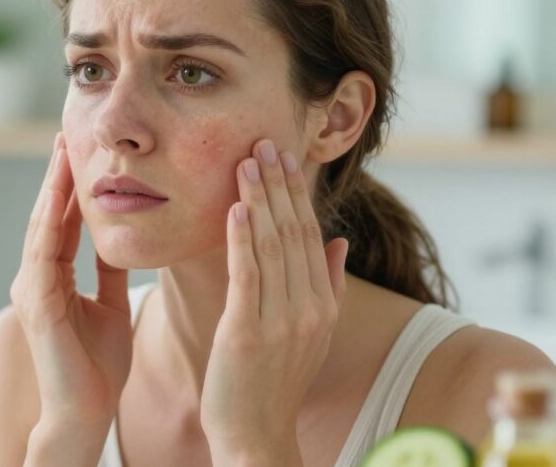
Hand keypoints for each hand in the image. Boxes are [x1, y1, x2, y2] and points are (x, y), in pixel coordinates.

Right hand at [11, 133, 132, 465]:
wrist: (85, 412)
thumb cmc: (97, 367)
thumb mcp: (111, 306)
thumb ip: (108, 272)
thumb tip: (118, 240)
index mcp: (53, 279)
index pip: (61, 223)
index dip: (69, 187)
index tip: (78, 151)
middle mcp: (36, 279)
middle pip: (46, 217)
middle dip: (56, 176)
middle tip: (65, 135)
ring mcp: (32, 291)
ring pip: (41, 229)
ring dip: (51, 190)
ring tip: (62, 153)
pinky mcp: (37, 305)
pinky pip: (43, 255)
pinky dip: (50, 223)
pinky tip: (58, 198)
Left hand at [201, 139, 347, 464]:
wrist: (255, 434)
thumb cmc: (274, 380)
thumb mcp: (309, 331)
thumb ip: (326, 283)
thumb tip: (337, 239)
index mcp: (322, 303)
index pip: (310, 234)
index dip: (297, 193)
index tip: (284, 156)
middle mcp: (308, 308)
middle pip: (294, 232)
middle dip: (279, 184)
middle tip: (264, 142)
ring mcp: (281, 320)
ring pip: (273, 245)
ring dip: (260, 199)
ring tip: (247, 161)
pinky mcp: (248, 332)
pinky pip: (248, 274)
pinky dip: (243, 238)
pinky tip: (237, 207)